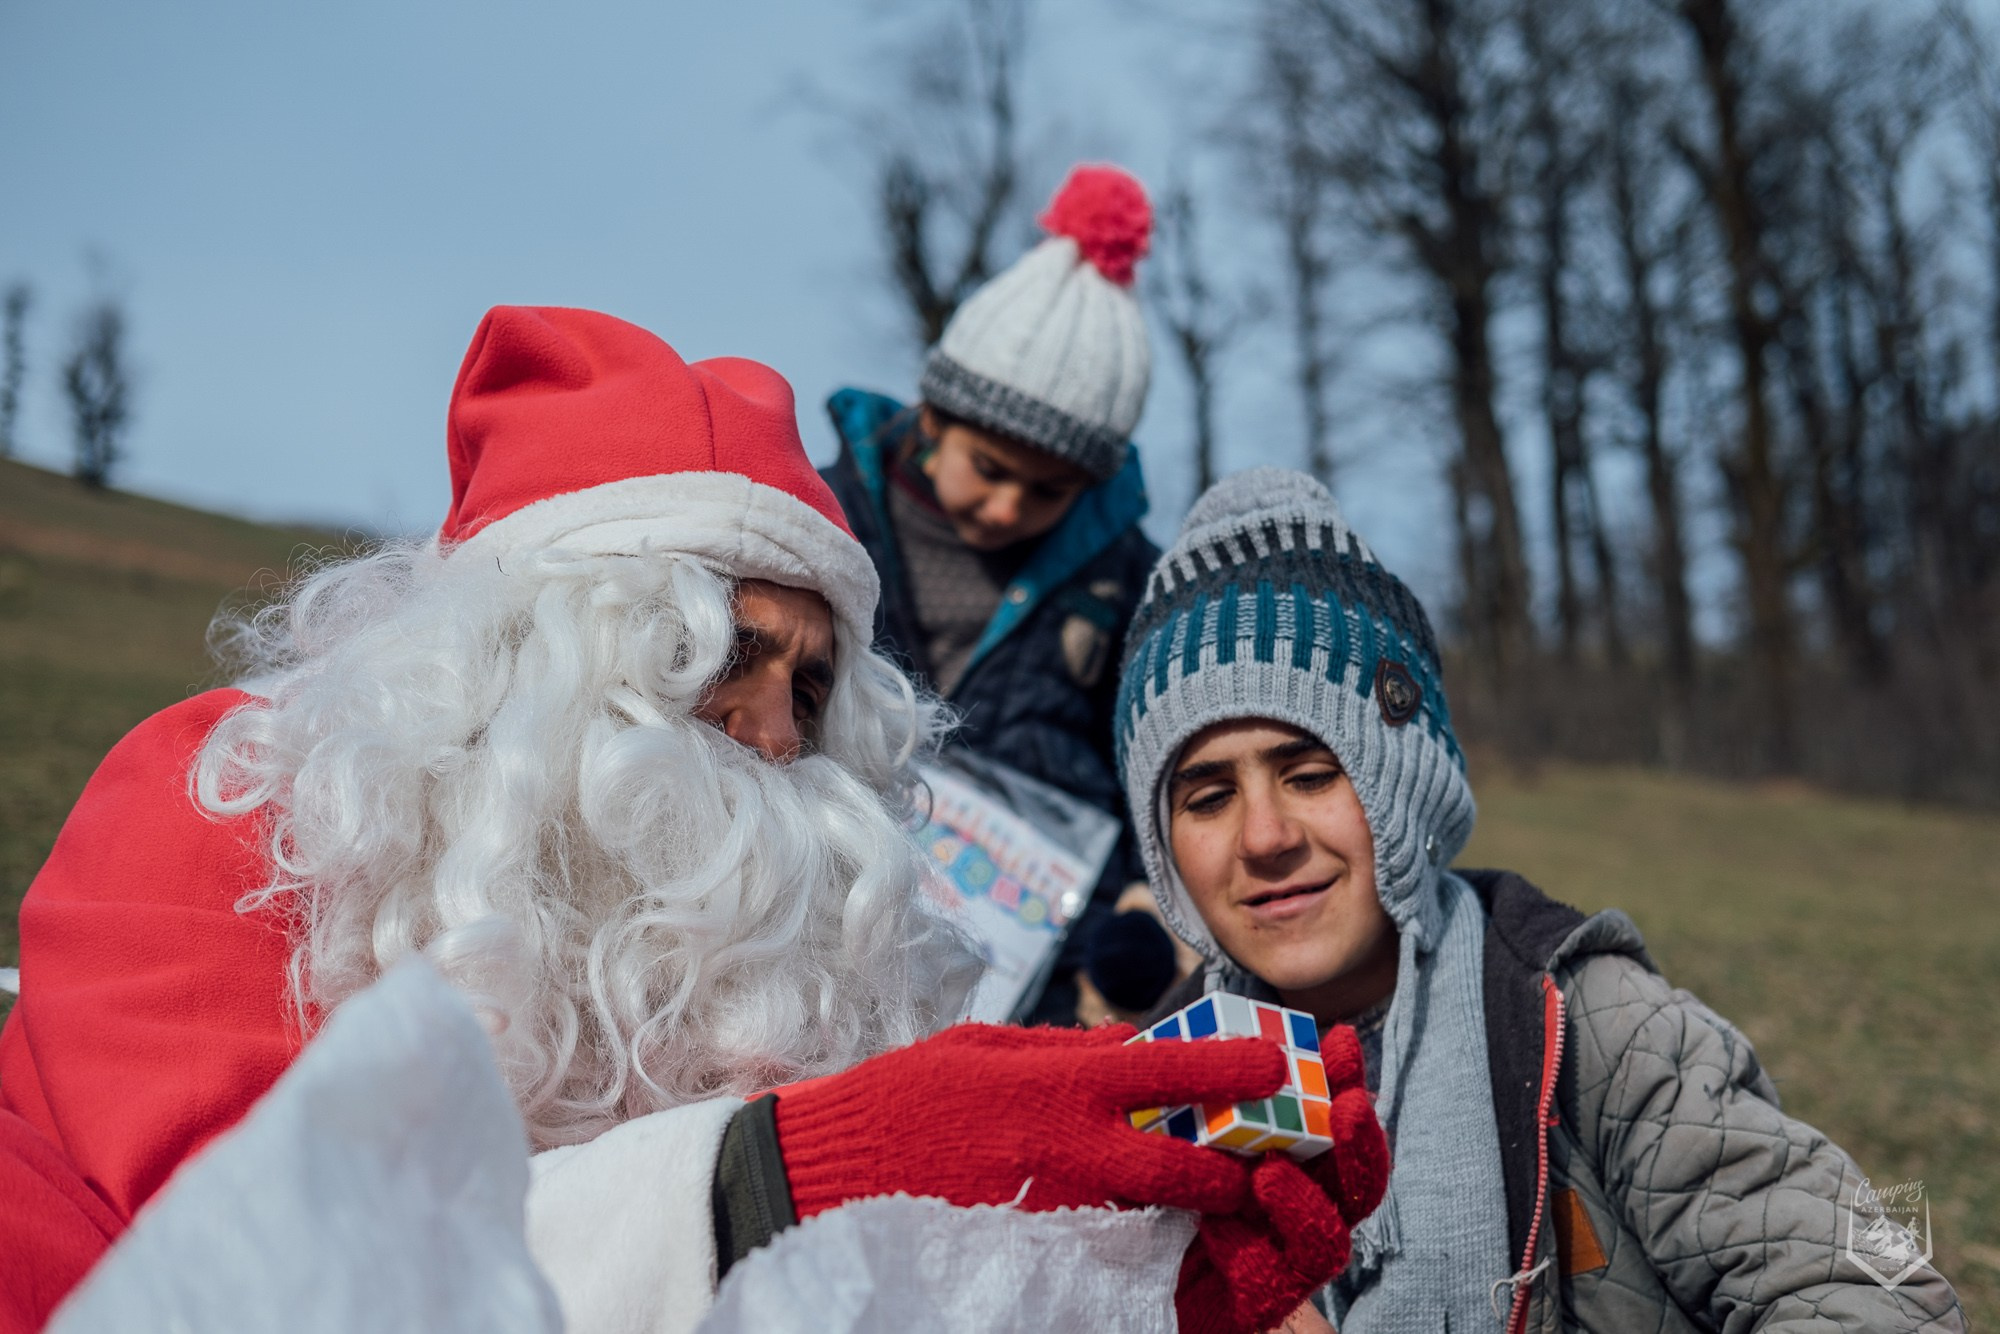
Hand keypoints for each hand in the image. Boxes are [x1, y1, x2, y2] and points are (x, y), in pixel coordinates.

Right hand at [772, 1022, 1287, 1217]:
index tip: (1274, 1058)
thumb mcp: (983, 1048)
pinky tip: (1150, 1230)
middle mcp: (1062, 1151)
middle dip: (1231, 1165)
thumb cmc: (902, 1098)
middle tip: (1264, 1157)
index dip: (1229, 1065)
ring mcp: (1049, 1211)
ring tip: (1225, 1197)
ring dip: (1191, 1207)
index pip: (1165, 1072)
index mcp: (1054, 1085)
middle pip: (1178, 1164)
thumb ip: (1064, 1050)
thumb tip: (1135, 1044)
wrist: (829, 1173)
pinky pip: (1102, 1247)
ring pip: (1149, 1216)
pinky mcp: (1030, 1252)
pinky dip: (1134, 1236)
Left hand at [1174, 1024, 1387, 1333]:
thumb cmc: (1145, 1193)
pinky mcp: (1256, 1306)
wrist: (1118, 1274)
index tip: (1341, 1039)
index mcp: (1290, 1166)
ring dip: (1306, 1202)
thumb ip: (1195, 1100)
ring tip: (1269, 1171)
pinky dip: (1245, 1248)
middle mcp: (1299, 1215)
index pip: (1333, 1125)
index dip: (1344, 1084)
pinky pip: (1267, 1280)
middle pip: (1357, 1183)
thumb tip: (1205, 1036)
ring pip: (1328, 1242)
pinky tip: (1213, 1222)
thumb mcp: (1165, 1134)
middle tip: (1349, 1105)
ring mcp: (1284, 1264)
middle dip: (1360, 1143)